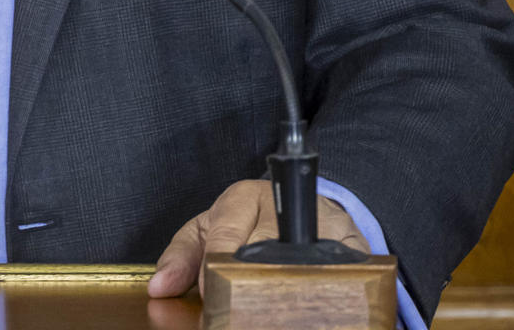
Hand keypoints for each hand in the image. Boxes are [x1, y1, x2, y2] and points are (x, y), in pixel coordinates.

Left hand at [147, 180, 367, 298]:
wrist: (299, 208)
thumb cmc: (244, 222)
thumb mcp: (205, 230)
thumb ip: (181, 256)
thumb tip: (160, 287)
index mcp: (242, 198)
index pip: (226, 238)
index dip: (215, 275)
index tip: (210, 301)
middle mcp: (282, 205)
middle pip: (265, 254)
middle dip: (249, 289)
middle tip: (238, 314)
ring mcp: (322, 222)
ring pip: (303, 265)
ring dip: (286, 295)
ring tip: (270, 314)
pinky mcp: (353, 242)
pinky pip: (343, 272)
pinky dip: (328, 294)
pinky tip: (310, 310)